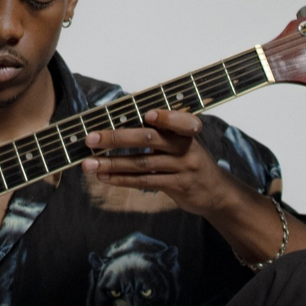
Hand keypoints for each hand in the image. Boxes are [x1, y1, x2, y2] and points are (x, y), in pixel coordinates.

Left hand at [81, 109, 234, 216]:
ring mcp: (183, 167)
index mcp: (187, 130)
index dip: (166, 117)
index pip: (179, 120)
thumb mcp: (184, 141)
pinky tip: (105, 177)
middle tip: (91, 139)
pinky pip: (145, 181)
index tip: (147, 114)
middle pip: (148, 139)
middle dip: (116, 138)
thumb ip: (162, 130)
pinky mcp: (178, 186)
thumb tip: (125, 115)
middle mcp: (186, 147)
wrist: (216, 192)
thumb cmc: (191, 160)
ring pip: (142, 164)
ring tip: (89, 164)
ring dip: (112, 164)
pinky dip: (123, 179)